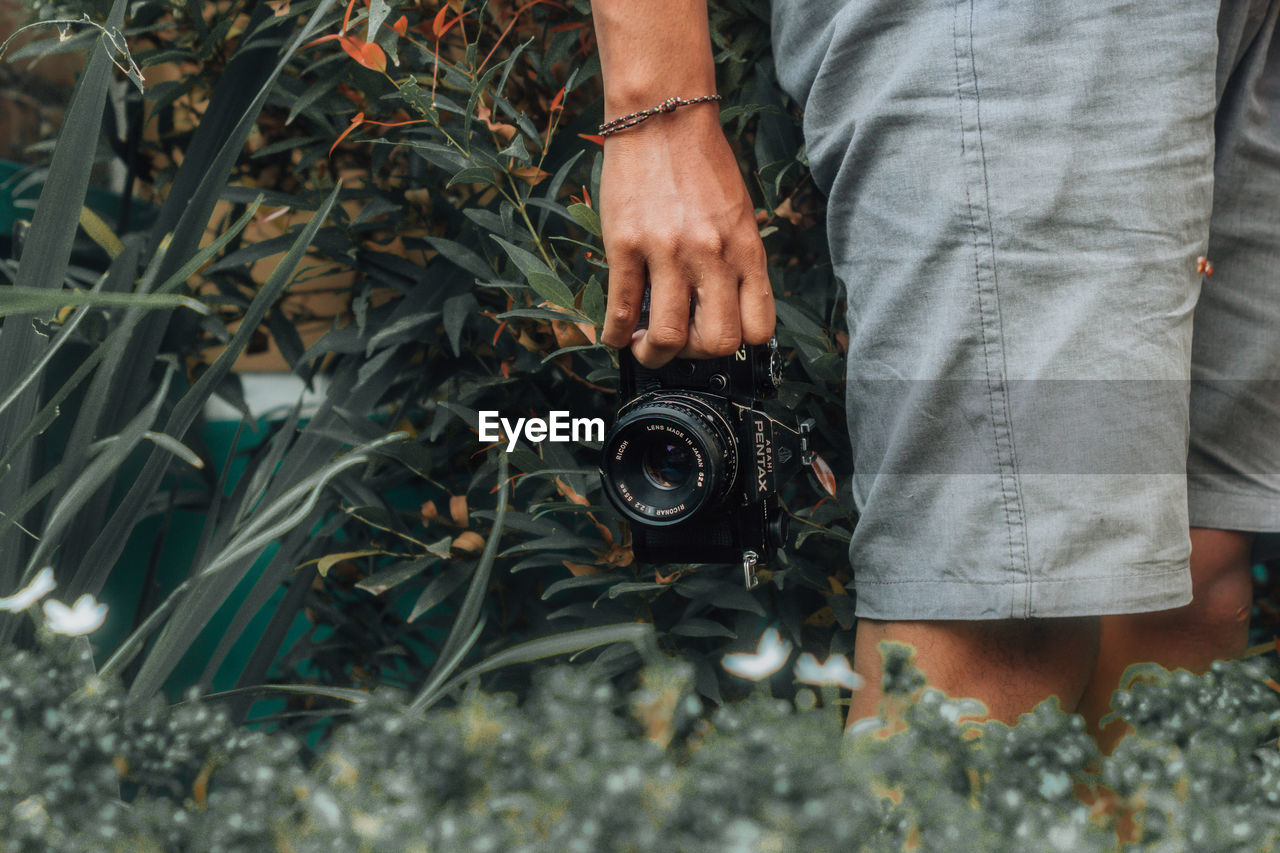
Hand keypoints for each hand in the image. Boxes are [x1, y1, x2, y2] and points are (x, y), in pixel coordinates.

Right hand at [598, 107, 773, 367]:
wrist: (662, 118)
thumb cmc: (701, 165)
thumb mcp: (738, 215)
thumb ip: (736, 261)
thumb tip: (721, 308)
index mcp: (747, 250)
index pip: (758, 329)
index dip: (736, 346)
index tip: (714, 338)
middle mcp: (713, 256)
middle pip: (717, 343)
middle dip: (694, 356)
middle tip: (678, 344)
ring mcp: (669, 252)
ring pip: (669, 337)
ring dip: (652, 354)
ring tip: (642, 345)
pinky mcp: (627, 245)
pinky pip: (622, 310)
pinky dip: (615, 335)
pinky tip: (613, 334)